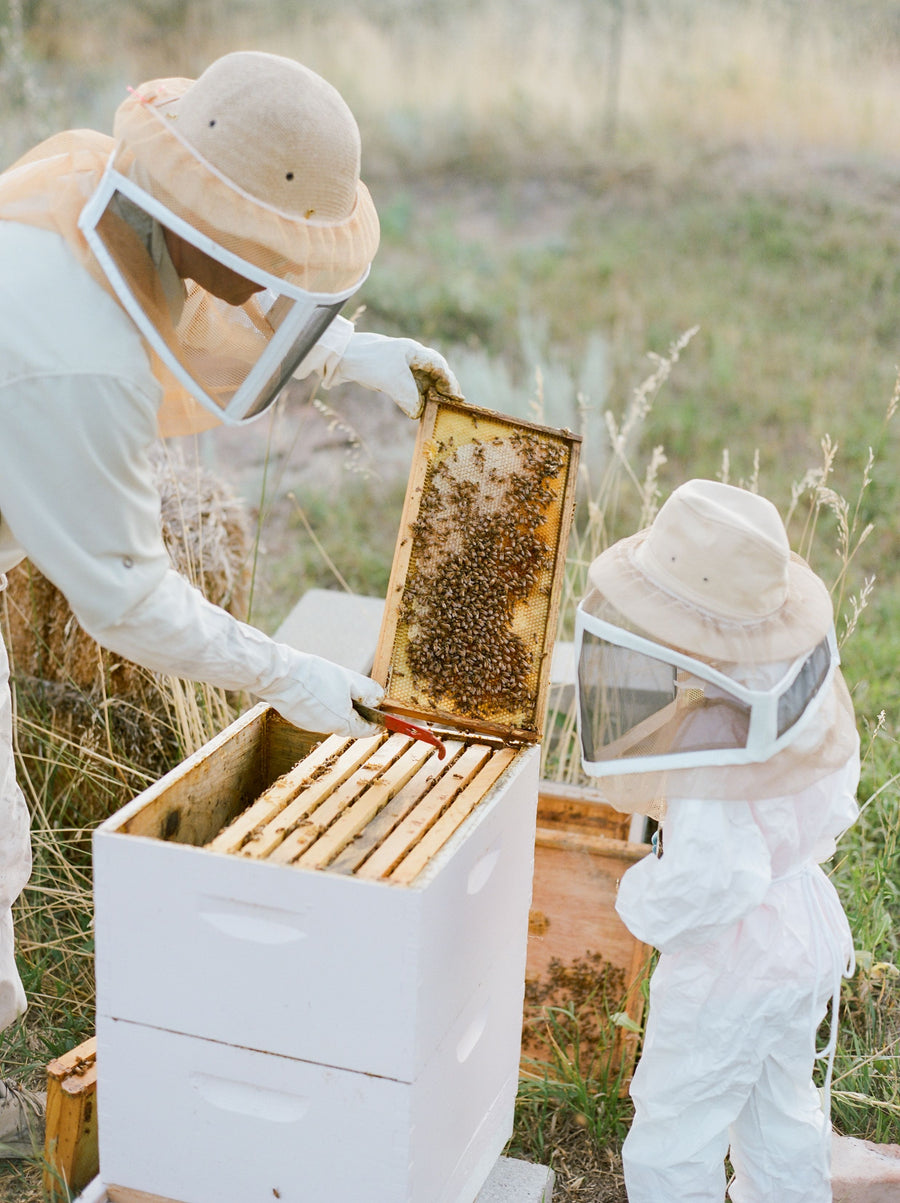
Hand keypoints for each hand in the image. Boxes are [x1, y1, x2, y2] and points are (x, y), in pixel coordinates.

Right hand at [261, 651, 385, 737]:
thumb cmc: (314, 677)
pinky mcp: (298, 718)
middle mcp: (326, 728)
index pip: (365, 730)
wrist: (279, 676)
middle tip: (361, 697)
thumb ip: (367, 691)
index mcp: (342, 722)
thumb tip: (379, 699)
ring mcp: (310, 724)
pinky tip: (319, 688)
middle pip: (348, 723)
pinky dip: (322, 704)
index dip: (376, 724)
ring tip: (337, 687)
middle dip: (356, 712)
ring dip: (339, 706)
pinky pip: (317, 713)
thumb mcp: (348, 679)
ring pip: (332, 717)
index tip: (383, 720)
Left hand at [330, 332, 462, 418]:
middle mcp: (410, 357)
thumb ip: (409, 398)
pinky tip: (418, 407)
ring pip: (422, 379)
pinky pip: (410, 385)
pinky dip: (416, 395)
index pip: (439, 366)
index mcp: (414, 352)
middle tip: (452, 402)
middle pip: (434, 371)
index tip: (455, 396)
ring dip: (430, 393)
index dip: (449, 381)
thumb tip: (418, 412)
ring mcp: (401, 364)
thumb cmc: (370, 363)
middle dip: (444, 387)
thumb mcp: (393, 383)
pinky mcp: (391, 373)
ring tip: (437, 407)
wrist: (344, 356)